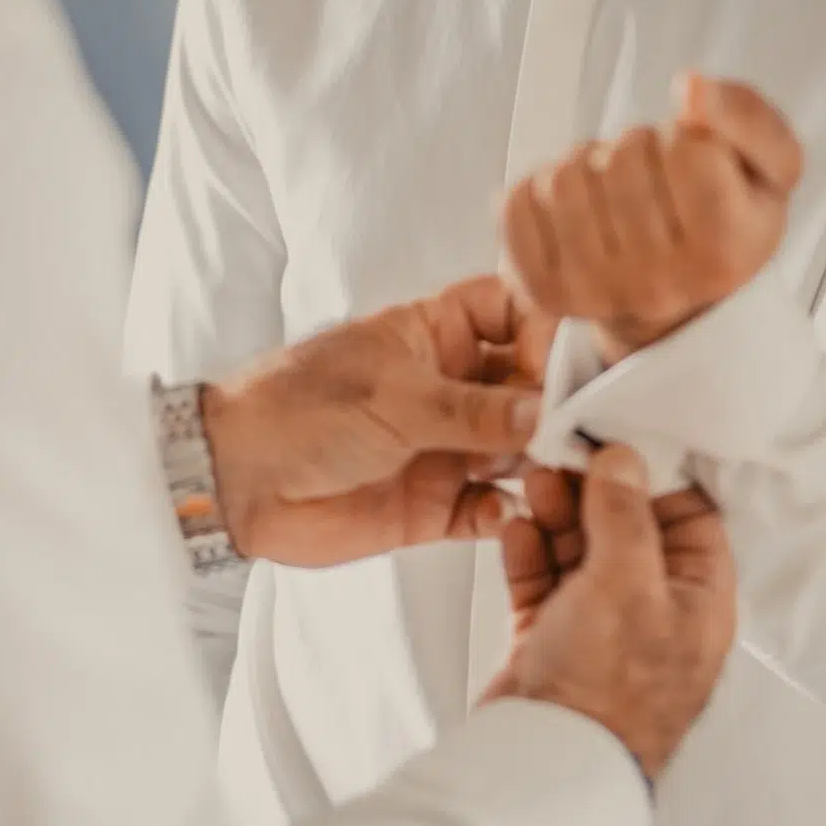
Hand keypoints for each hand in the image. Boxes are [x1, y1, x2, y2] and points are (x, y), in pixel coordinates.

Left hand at [202, 274, 548, 567]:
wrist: (236, 482)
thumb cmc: (298, 410)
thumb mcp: (394, 397)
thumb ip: (474, 410)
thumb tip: (547, 411)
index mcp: (434, 334)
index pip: (512, 312)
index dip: (546, 329)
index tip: (571, 360)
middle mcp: (449, 387)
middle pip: (529, 384)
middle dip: (559, 403)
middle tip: (589, 426)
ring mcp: (446, 446)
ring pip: (520, 449)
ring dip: (543, 461)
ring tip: (563, 473)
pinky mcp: (435, 505)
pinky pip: (492, 508)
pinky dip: (509, 512)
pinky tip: (511, 513)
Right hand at [484, 452, 736, 781]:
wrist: (546, 764)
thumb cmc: (607, 691)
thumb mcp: (628, 584)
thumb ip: (626, 514)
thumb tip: (624, 459)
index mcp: (697, 599)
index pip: (688, 514)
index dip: (653, 471)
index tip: (616, 432)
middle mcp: (653, 609)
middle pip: (626, 526)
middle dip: (592, 488)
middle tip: (559, 451)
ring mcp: (600, 626)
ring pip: (579, 548)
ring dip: (555, 512)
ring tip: (532, 479)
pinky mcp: (553, 639)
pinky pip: (542, 578)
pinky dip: (528, 550)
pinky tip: (514, 525)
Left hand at [502, 74, 802, 359]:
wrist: (682, 303)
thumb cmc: (726, 219)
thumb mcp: (771, 164)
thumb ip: (745, 114)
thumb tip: (689, 88)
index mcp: (725, 251)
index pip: (688, 148)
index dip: (688, 136)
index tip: (695, 163)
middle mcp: (660, 284)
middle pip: (622, 157)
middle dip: (636, 148)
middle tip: (653, 179)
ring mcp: (597, 292)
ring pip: (565, 176)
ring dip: (586, 166)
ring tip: (613, 192)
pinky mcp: (544, 291)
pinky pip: (517, 204)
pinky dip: (539, 192)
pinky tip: (576, 210)